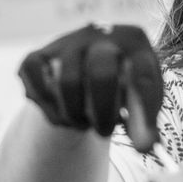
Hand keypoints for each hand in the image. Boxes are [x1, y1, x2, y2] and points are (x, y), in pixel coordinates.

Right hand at [18, 23, 160, 152]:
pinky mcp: (35, 57)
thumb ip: (144, 122)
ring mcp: (65, 43)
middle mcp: (100, 35)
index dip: (144, 113)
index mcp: (133, 41)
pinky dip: (50, 111)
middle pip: (102, 74)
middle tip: (105, 132)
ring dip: (75, 115)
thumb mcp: (140, 98)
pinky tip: (62, 117)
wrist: (86, 64)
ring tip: (84, 124)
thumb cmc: (122, 85)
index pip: (143, 76)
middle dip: (103, 113)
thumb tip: (147, 146)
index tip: (143, 147)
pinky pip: (38, 87)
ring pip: (67, 84)